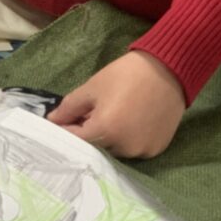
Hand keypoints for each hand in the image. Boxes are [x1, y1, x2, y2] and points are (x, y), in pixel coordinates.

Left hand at [47, 51, 185, 158]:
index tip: (62, 124)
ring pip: (114, 151)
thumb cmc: (126, 74)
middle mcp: (124, 148)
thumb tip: (53, 121)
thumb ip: (70, 107)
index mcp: (105, 130)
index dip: (66, 132)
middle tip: (90, 114)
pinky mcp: (156, 150)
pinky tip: (130, 120)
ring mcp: (142, 151)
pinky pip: (133, 150)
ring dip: (108, 138)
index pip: (76, 141)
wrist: (168, 69)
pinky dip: (127, 139)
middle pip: (95, 148)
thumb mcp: (93, 87)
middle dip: (88, 133)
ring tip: (112, 115)